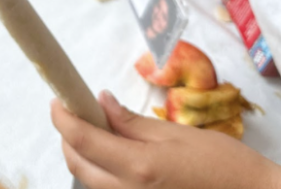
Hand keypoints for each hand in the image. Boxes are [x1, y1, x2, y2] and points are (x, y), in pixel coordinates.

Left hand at [52, 92, 280, 188]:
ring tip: (98, 133)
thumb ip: (132, 122)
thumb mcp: (177, 134)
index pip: (82, 140)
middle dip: (68, 138)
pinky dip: (103, 175)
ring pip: (91, 183)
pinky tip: (117, 158)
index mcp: (139, 167)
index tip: (57, 99)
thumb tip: (100, 101)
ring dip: (85, 158)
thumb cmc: (223, 164)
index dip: (62, 117)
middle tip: (77, 113)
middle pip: (78, 166)